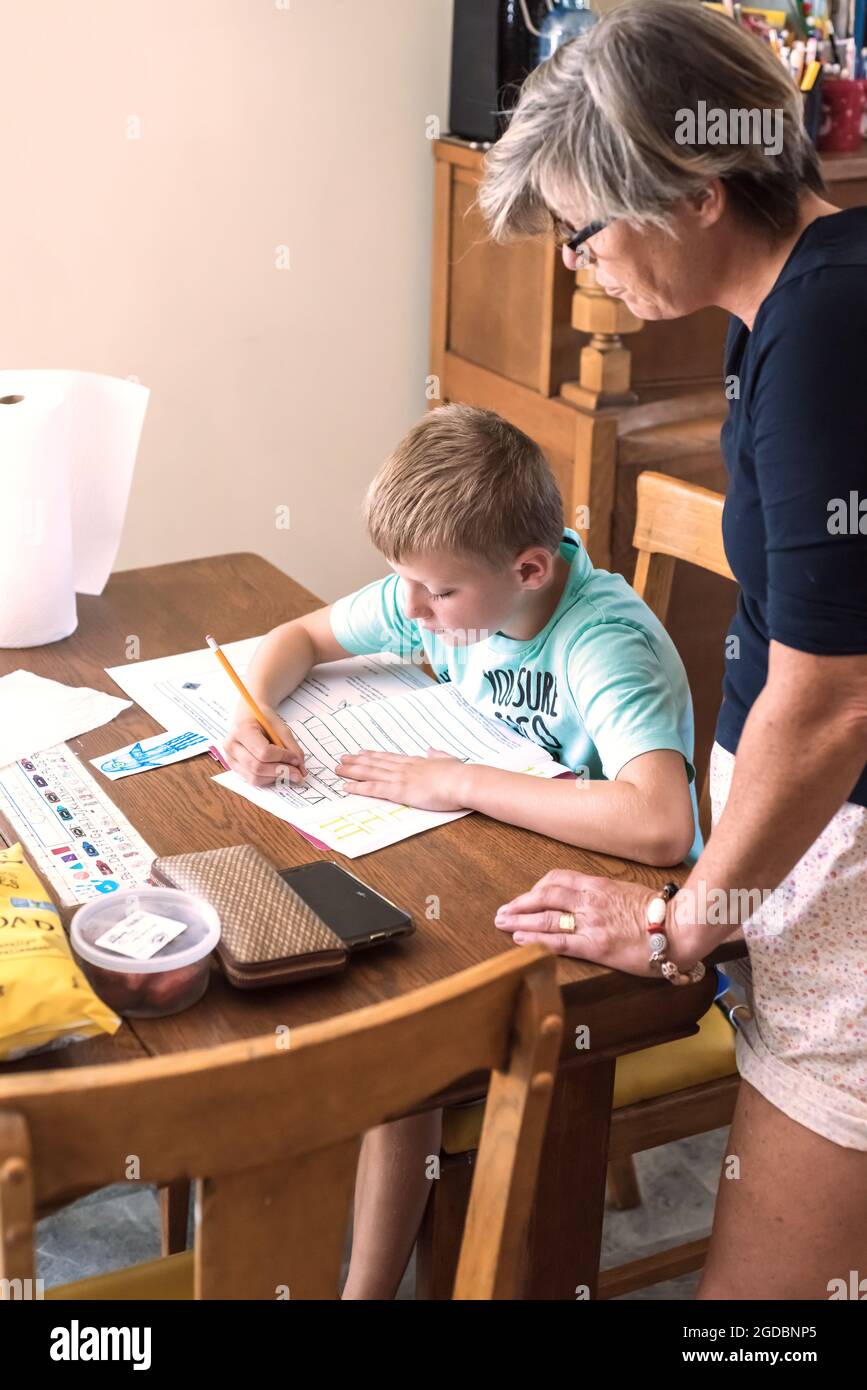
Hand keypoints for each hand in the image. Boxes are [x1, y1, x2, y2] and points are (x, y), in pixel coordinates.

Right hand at [223, 706, 306, 787]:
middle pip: (257, 767)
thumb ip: (292, 747)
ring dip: (275, 778)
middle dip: (281, 771)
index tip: (296, 760)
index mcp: (242, 729)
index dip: (282, 758)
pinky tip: (277, 772)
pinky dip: (267, 779)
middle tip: (297, 773)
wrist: (248, 714)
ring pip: (254, 777)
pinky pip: (252, 779)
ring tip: (288, 772)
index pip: (264, 752)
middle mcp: (231, 745)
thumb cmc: (263, 718)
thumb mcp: (280, 726)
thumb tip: (301, 769)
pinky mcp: (233, 766)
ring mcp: (230, 757)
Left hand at [335, 748, 466, 811]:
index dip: (374, 755)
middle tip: (342, 759)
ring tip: (338, 769)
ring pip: (370, 773)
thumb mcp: (449, 759)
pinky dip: (358, 787)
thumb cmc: (460, 774)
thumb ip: (439, 755)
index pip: (390, 757)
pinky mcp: (399, 790)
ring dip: (352, 771)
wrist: (462, 781)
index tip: (361, 752)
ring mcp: (400, 778)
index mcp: (416, 761)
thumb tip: (432, 749)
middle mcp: (404, 767)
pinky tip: (346, 786)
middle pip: (375, 763)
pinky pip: (373, 788)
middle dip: (357, 761)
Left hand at [494, 870, 702, 977]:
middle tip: (502, 911)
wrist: (681, 927)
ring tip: (502, 923)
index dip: (536, 888)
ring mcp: (592, 922)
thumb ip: (607, 894)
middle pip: (545, 895)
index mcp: (598, 885)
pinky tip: (520, 939)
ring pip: (546, 917)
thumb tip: (594, 898)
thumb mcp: (628, 892)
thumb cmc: (661, 912)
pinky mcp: (596, 945)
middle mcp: (590, 900)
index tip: (526, 896)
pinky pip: (558, 941)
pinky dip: (535, 939)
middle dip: (520, 903)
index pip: (558, 879)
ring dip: (520, 919)